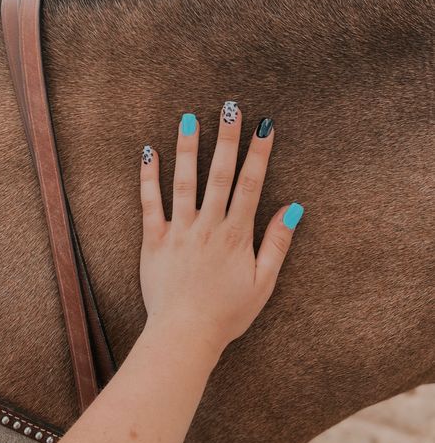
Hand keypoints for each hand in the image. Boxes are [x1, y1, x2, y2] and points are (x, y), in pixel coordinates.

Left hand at [139, 102, 303, 356]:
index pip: (251, 184)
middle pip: (220, 175)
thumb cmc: (228, 313)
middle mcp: (208, 225)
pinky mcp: (155, 240)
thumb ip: (277, 243)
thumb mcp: (264, 282)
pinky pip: (150, 204)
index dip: (259, 153)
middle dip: (227, 139)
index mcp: (236, 234)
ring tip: (190, 119)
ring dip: (188, 149)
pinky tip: (149, 153)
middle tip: (229, 107)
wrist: (185, 335)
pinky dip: (149, 178)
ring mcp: (180, 231)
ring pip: (184, 182)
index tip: (264, 126)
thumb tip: (293, 208)